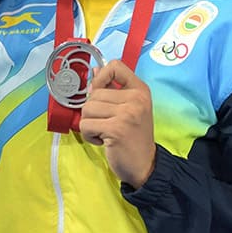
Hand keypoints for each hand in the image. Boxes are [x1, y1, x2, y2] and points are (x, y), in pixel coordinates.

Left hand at [79, 60, 156, 188]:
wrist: (145, 166)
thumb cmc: (133, 137)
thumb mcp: (128, 108)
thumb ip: (112, 89)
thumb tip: (95, 70)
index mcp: (140, 90)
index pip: (115, 66)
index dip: (100, 77)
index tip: (100, 93)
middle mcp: (136, 99)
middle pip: (94, 93)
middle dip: (93, 111)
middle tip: (107, 123)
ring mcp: (127, 114)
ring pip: (87, 108)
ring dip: (90, 123)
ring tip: (105, 132)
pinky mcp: (116, 129)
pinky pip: (85, 125)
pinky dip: (89, 135)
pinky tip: (103, 141)